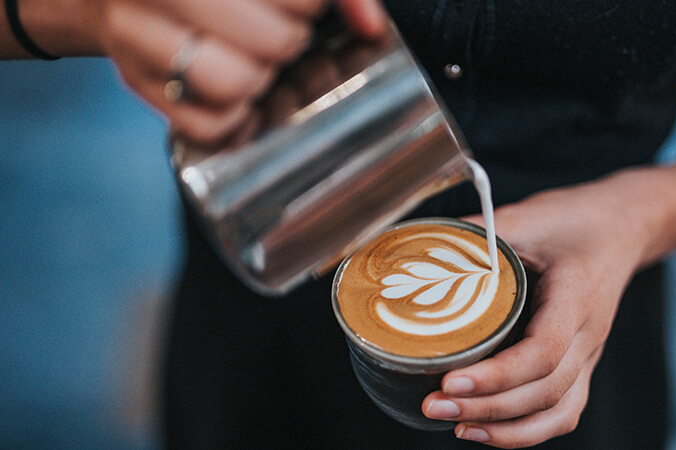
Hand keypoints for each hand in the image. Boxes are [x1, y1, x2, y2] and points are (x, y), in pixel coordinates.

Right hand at [91, 0, 386, 143]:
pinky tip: (229, 90)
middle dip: (287, 40)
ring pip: (236, 83)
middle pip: (275, 41)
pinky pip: (210, 125)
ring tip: (249, 59)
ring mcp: (136, 34)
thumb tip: (371, 26)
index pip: (298, 0)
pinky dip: (231, 117)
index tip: (298, 6)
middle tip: (274, 30)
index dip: (309, 7)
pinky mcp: (134, 81)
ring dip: (258, 78)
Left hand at [421, 178, 656, 447]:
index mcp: (577, 296)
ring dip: (507, 429)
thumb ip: (474, 233)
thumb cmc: (575, 220)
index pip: (543, 351)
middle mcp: (589, 334)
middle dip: (487, 407)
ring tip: (456, 427)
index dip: (497, 374)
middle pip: (545, 390)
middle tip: (435, 405)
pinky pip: (563, 411)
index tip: (450, 380)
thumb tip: (414, 247)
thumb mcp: (525, 216)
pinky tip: (487, 430)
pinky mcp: (581, 364)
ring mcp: (589, 354)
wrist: (622, 226)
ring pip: (558, 411)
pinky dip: (528, 430)